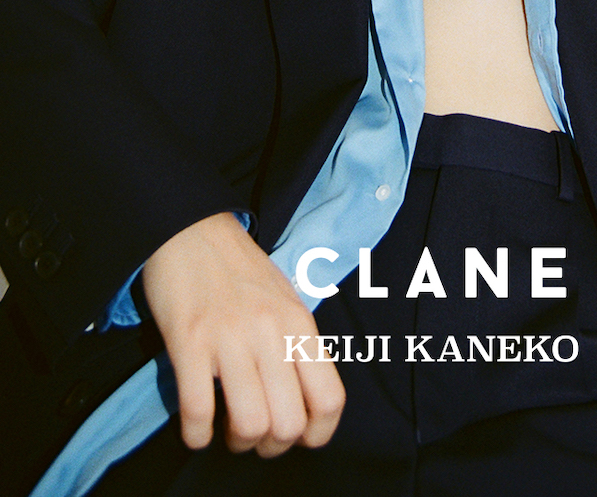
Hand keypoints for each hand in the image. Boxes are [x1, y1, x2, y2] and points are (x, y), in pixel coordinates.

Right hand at [141, 211, 344, 456]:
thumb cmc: (239, 269)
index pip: (330, 399)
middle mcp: (270, 331)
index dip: (317, 433)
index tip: (298, 435)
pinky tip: (197, 426)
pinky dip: (196, 434)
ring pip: (249, 424)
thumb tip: (303, 403)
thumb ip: (296, 344)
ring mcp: (228, 336)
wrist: (189, 228)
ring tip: (228, 429)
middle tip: (257, 435)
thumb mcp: (284, 299)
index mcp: (298, 322)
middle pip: (288, 423)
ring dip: (237, 442)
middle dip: (272, 446)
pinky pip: (197, 412)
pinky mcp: (188, 341)